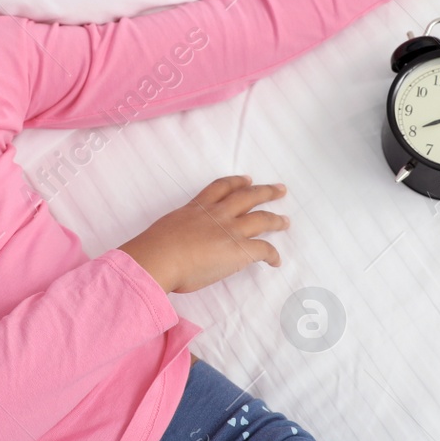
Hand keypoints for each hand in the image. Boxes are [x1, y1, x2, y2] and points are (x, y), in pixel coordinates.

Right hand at [118, 175, 288, 293]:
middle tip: (280, 189)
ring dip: (276, 220)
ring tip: (285, 221)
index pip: (221, 187)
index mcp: (197, 207)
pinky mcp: (239, 250)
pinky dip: (272, 255)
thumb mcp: (168, 227)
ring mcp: (230, 230)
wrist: (159, 258)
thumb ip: (180, 230)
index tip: (247, 179)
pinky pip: (264, 249)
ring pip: (261, 219)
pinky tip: (276, 261)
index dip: (237, 182)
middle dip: (266, 192)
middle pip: (248, 196)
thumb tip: (180, 242)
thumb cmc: (154, 248)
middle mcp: (217, 214)